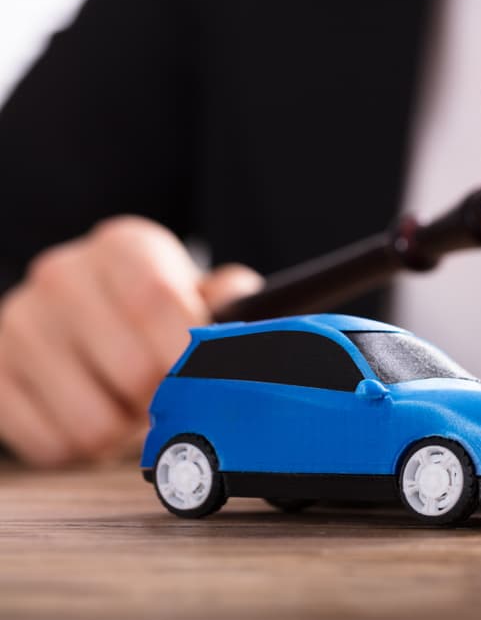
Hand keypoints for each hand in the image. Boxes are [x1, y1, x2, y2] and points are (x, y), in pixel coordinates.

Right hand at [0, 216, 261, 466]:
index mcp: (124, 247)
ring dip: (123, 432)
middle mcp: (63, 275)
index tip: (203, 382)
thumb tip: (242, 315)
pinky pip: (51, 446)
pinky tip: (91, 415)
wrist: (78, 319)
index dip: (185, 355)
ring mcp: (20, 324)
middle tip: (170, 400)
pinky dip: (81, 448)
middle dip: (164, 402)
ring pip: (92, 423)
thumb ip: (230, 301)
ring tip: (129, 407)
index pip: (154, 299)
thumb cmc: (153, 313)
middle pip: (132, 371)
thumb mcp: (199, 292)